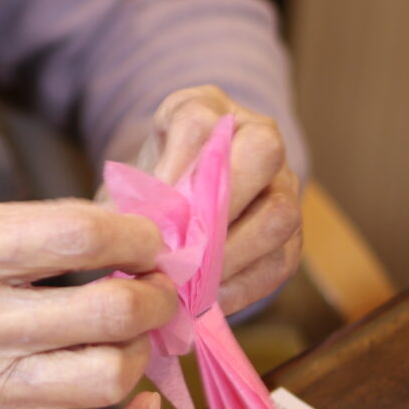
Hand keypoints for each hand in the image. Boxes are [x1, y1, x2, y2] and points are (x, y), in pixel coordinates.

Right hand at [0, 199, 178, 408]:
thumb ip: (29, 226)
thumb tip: (123, 230)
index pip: (78, 237)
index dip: (134, 234)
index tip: (147, 237)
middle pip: (108, 312)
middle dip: (156, 294)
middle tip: (156, 285)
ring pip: (108, 377)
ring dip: (141, 350)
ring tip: (130, 334)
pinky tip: (136, 402)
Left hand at [106, 86, 302, 314]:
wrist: (182, 192)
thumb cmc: (153, 181)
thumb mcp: (134, 172)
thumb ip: (131, 196)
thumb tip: (115, 233)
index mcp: (208, 108)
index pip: (200, 124)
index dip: (175, 169)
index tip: (148, 212)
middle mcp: (257, 135)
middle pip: (262, 153)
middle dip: (219, 208)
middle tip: (179, 252)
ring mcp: (282, 183)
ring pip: (278, 214)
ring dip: (232, 256)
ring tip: (192, 285)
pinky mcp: (293, 233)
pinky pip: (280, 260)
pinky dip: (244, 286)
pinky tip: (209, 300)